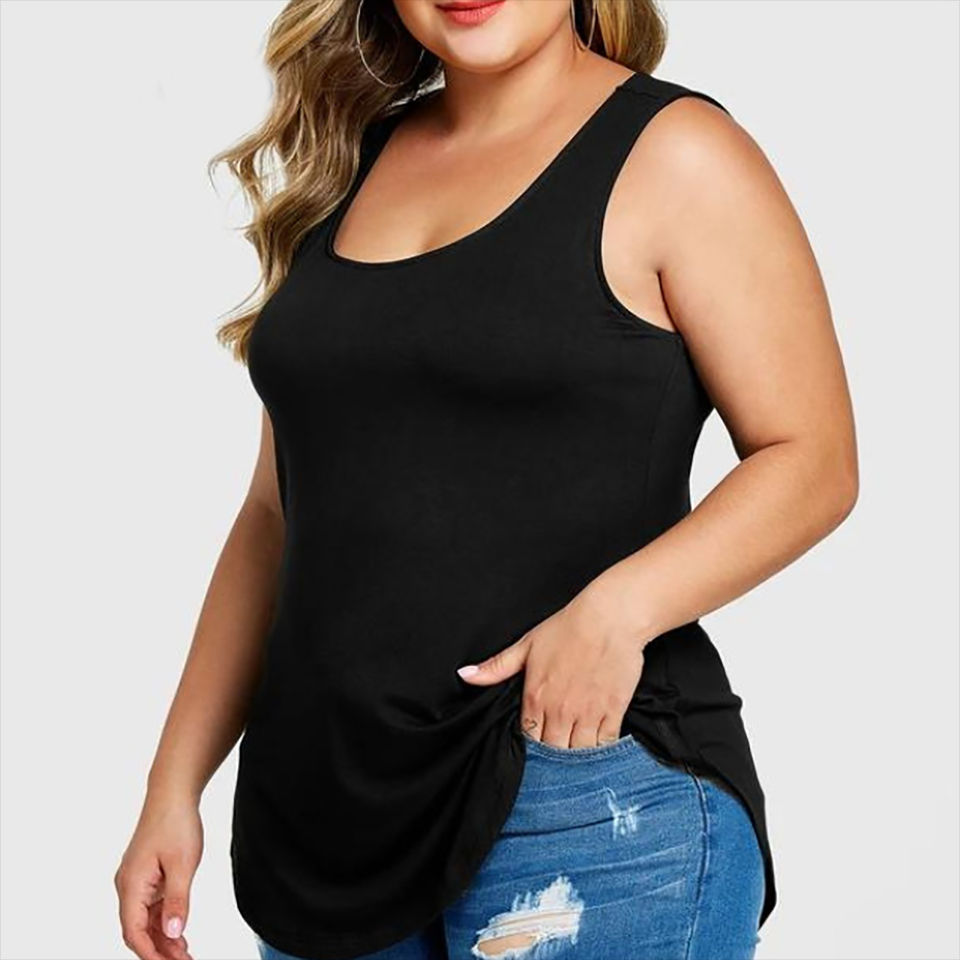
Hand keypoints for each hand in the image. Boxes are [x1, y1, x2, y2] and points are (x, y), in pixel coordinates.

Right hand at [115, 793, 202, 959]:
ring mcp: (136, 882)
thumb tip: (174, 933)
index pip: (134, 932)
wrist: (172, 794)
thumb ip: (178, 900)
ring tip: (185, 955)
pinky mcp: (147, 877)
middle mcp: (128, 887)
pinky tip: (180, 935)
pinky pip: (151, 908)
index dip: (150, 954)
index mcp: (131, 885)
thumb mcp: (183, 864)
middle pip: (138, 931)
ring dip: (163, 939)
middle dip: (159, 951)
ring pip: (145, 921)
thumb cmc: (176, 823)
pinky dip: (164, 922)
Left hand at [456, 586, 647, 748]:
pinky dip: (602, 751)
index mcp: (536, 697)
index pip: (528, 740)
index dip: (531, 748)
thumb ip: (495, 667)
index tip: (536, 746)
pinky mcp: (613, 711)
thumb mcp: (526, 645)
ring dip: (577, 760)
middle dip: (554, 760)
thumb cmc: (568, 628)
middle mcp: (560, 710)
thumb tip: (465, 675)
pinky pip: (606, 745)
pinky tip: (598, 748)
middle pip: (553, 754)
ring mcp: (588, 713)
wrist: (609, 617)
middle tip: (556, 759)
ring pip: (579, 755)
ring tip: (576, 755)